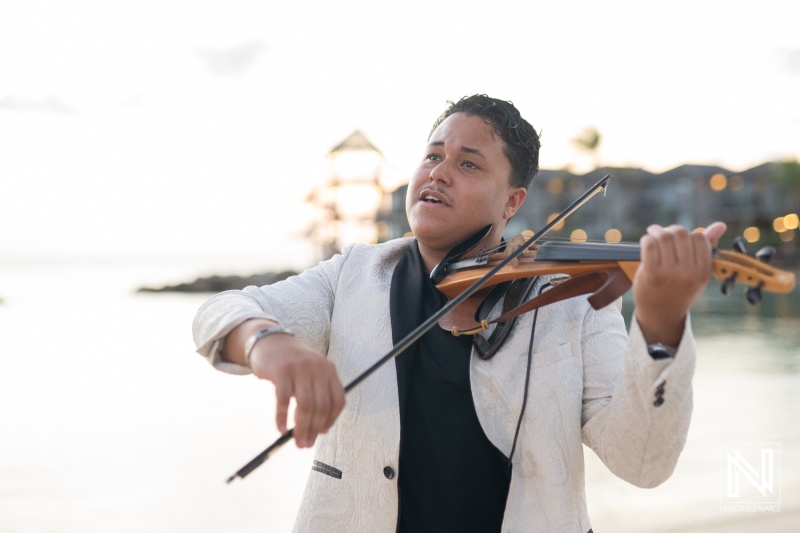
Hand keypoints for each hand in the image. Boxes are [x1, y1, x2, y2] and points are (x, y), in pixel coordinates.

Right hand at [249, 334, 344, 447]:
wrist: (270, 342)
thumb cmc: (293, 364)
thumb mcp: (312, 372)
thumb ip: (319, 394)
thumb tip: (321, 430)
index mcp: (329, 370)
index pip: (338, 400)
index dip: (332, 420)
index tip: (322, 433)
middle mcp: (317, 368)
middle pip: (321, 406)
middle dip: (314, 430)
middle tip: (305, 445)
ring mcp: (299, 368)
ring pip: (305, 406)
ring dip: (301, 428)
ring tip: (297, 442)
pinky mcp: (281, 371)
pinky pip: (283, 400)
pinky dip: (282, 418)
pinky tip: (281, 430)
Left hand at [633, 222, 726, 345]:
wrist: (660, 315)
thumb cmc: (679, 289)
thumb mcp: (697, 272)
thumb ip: (707, 247)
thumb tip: (721, 225)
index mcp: (704, 271)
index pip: (700, 238)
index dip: (688, 234)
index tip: (678, 239)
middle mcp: (689, 273)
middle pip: (681, 233)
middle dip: (670, 230)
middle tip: (661, 233)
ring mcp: (670, 274)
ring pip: (664, 236)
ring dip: (656, 232)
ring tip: (652, 235)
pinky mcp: (652, 274)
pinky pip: (650, 244)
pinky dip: (646, 239)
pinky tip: (646, 243)